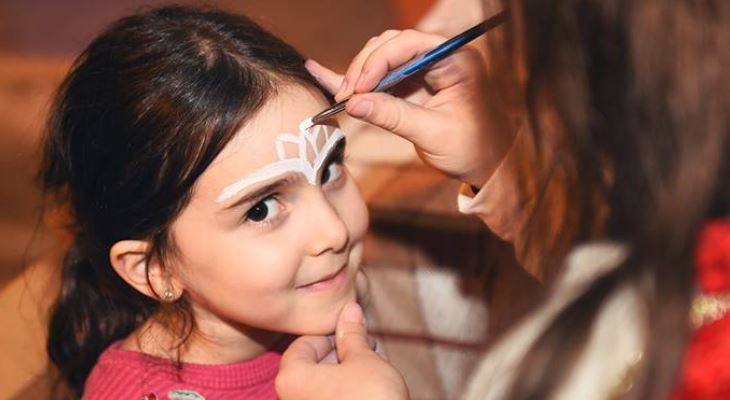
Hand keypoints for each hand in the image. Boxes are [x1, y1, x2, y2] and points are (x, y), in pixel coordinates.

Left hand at [276, 303, 408, 399]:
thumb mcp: (364, 359)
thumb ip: (353, 334)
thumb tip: (350, 310)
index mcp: (291, 378)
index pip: (305, 343)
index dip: (333, 334)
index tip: (354, 333)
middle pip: (313, 364)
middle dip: (343, 353)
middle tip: (369, 348)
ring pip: (324, 385)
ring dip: (349, 372)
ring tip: (376, 367)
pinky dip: (348, 392)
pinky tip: (372, 388)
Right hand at [305, 29, 517, 187]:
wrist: (489, 164)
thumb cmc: (473, 148)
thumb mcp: (433, 134)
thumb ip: (393, 116)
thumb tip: (354, 104)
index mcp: (457, 60)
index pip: (410, 44)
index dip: (379, 61)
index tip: (358, 88)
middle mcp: (441, 57)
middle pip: (392, 46)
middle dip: (365, 69)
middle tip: (346, 96)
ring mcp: (426, 69)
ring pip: (383, 58)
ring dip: (360, 76)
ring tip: (343, 97)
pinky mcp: (414, 84)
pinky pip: (382, 76)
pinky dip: (358, 79)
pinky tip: (324, 73)